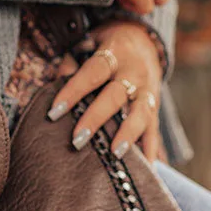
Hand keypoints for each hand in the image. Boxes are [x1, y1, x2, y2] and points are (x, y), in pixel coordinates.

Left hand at [47, 20, 162, 162]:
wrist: (145, 41)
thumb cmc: (106, 48)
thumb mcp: (89, 44)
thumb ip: (72, 63)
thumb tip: (54, 86)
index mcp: (115, 53)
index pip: (93, 72)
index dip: (74, 90)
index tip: (54, 112)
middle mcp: (134, 72)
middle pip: (116, 96)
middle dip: (96, 119)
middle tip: (77, 140)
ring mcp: (148, 91)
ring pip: (141, 113)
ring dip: (128, 135)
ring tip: (115, 155)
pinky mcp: (156, 109)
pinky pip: (154, 131)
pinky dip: (150, 150)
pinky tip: (147, 169)